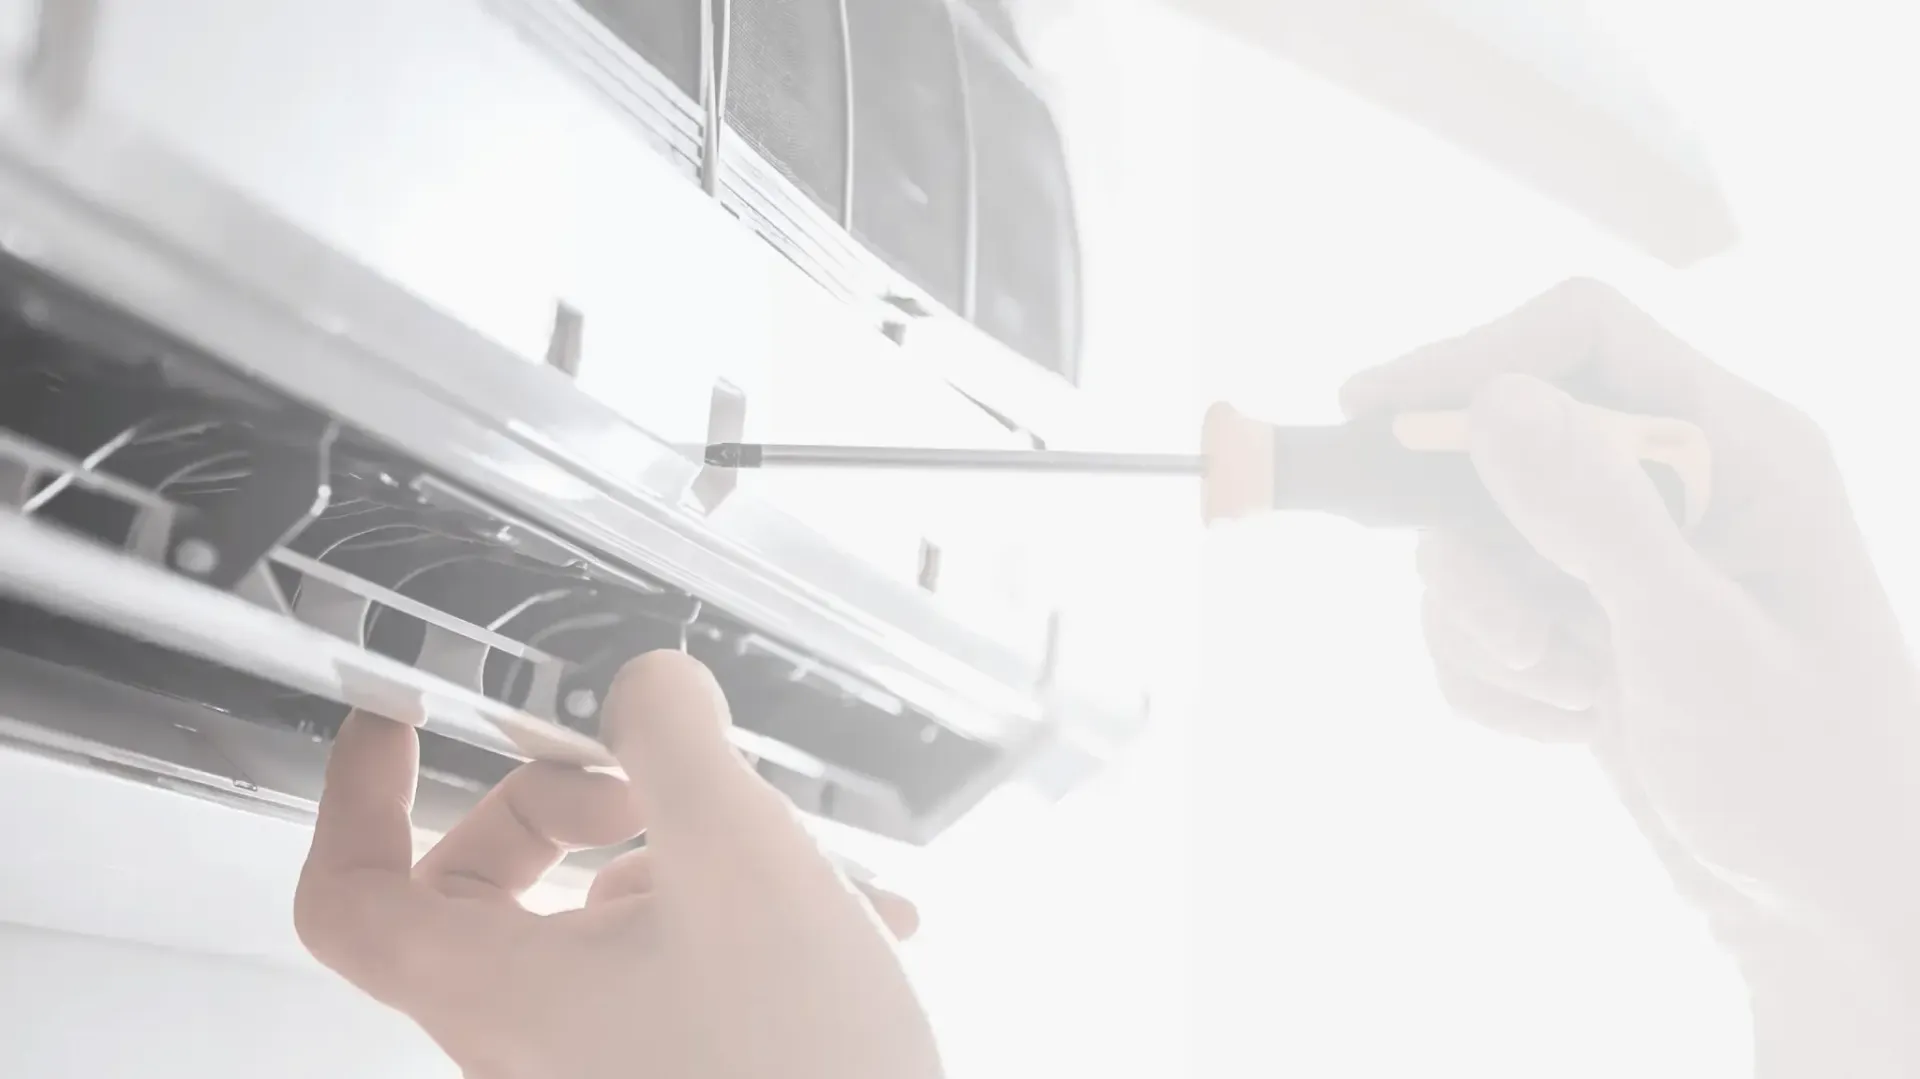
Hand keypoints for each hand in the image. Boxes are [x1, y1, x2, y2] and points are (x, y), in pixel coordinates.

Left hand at [293, 650, 942, 1078]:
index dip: (357, 793)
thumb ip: (672, 735)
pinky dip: (726, 911)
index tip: (400, 723)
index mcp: (498, 989)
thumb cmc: (797, 1058)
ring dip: (670, 853)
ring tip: (776, 848)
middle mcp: (526, 1036)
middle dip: (559, 806)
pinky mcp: (657, 1061)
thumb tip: (648, 686)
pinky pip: (657, 963)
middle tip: (639, 783)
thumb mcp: (738, 851)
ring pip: (582, 918)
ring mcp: (591, 1056)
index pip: (348, 895)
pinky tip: (841, 907)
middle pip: (475, 886)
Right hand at [1344, 279, 1919, 1065]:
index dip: (1471, 358)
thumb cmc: (1805, 780)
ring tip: (1570, 693)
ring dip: (1488, 628)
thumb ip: (1596, 516)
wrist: (1820, 910)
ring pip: (1472, 539)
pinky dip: (1492, 678)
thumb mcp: (1697, 644)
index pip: (1582, 338)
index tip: (1371, 411)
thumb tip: (1491, 404)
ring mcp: (1622, 555)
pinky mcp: (1583, 623)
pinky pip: (1474, 616)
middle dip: (1476, 546)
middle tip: (1512, 636)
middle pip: (1499, 441)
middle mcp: (1676, 484)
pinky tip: (1569, 724)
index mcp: (1739, 449)